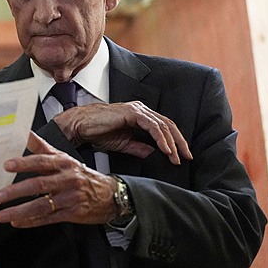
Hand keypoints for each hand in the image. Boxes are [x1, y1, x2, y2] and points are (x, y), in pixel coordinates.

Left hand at [0, 132, 118, 226]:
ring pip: (42, 205)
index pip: (41, 161)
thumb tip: (24, 132)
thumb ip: (41, 146)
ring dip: (20, 210)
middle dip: (16, 191)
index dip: (24, 163)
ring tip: (3, 214)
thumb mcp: (64, 157)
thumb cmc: (81, 175)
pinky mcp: (72, 213)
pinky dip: (31, 222)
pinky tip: (18, 222)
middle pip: (39, 184)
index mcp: (63, 163)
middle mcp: (67, 179)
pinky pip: (48, 218)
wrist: (110, 195)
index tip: (7, 165)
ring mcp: (70, 197)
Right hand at [53, 101, 191, 164]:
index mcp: (140, 116)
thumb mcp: (123, 144)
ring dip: (172, 143)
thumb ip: (140, 148)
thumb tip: (154, 154)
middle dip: (179, 143)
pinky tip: (165, 150)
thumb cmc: (97, 131)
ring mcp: (137, 110)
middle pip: (168, 125)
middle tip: (186, 157)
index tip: (181, 157)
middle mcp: (141, 110)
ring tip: (175, 158)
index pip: (164, 128)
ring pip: (163, 125)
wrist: (80, 126)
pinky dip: (161, 139)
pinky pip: (153, 126)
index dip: (175, 142)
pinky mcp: (132, 112)